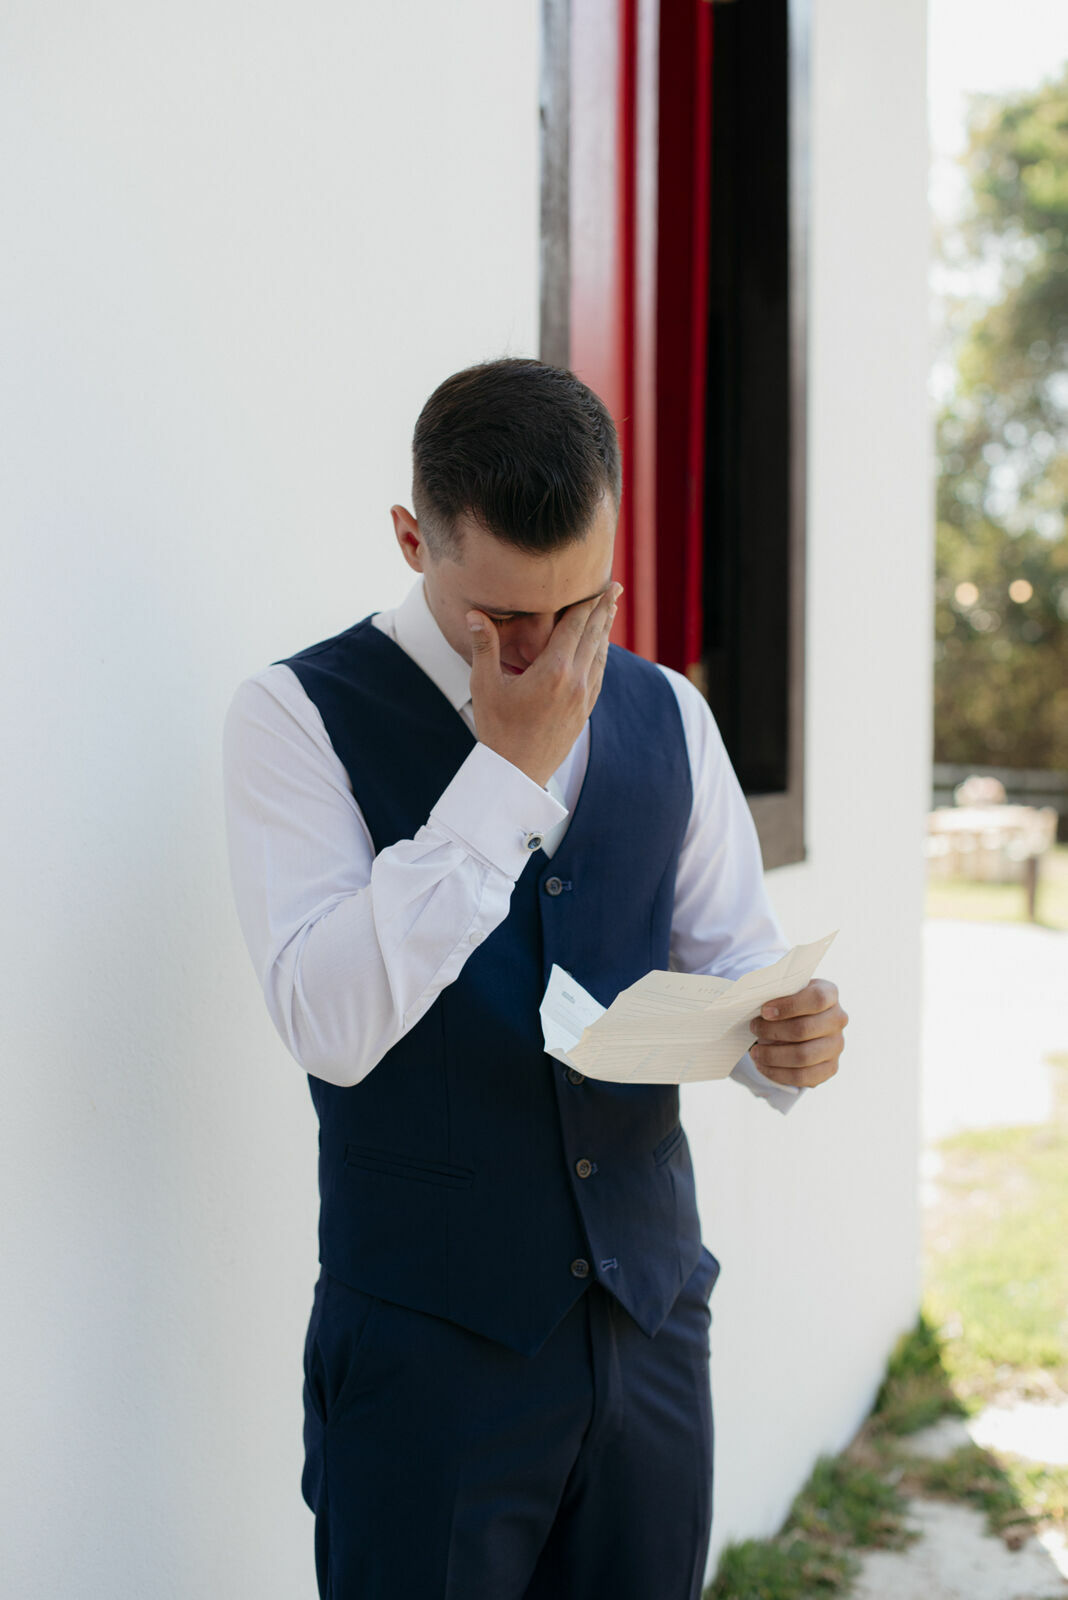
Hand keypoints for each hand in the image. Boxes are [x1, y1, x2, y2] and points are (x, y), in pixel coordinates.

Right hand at [466, 585, 620, 786]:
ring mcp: (583, 698)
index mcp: (553, 670)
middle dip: (604, 609)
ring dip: (605, 630)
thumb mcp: (485, 685)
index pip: (575, 625)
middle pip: (594, 635)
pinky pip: (598, 675)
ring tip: (610, 611)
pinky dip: (601, 655)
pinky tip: (600, 649)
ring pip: (600, 655)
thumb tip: (474, 614)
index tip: (599, 582)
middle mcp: (575, 681)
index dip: (587, 602)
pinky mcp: (584, 712)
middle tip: (615, 587)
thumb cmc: (496, 728)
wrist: (516, 772)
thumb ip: (484, 646)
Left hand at [747, 979, 847, 1088]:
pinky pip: (803, 1077)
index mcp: (829, 994)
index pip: (816, 999)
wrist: (801, 1022)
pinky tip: (763, 1065)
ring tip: (755, 1052)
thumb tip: (752, 1006)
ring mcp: (836, 1045)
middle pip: (804, 1029)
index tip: (764, 1011)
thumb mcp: (785, 991)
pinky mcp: (830, 1068)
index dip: (788, 1006)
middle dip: (772, 1031)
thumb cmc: (788, 1003)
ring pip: (803, 1056)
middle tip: (753, 1029)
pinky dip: (778, 1073)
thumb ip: (775, 994)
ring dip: (772, 1056)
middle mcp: (838, 1019)